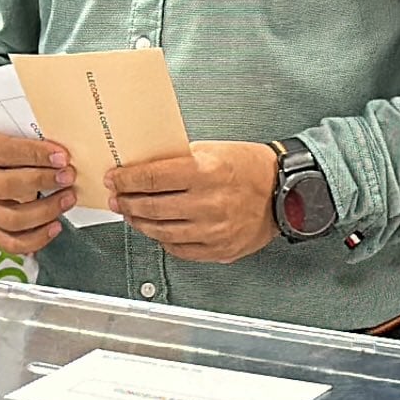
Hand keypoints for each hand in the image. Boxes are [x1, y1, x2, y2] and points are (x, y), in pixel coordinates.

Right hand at [0, 127, 74, 254]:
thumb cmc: (2, 147)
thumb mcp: (11, 131)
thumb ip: (31, 139)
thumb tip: (61, 153)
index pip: (5, 151)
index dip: (37, 155)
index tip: (62, 157)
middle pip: (8, 186)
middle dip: (44, 182)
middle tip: (68, 177)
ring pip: (12, 219)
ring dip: (46, 210)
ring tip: (66, 199)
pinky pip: (11, 242)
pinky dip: (37, 238)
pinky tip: (54, 226)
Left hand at [107, 142, 280, 263]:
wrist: (284, 192)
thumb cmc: (249, 167)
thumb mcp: (214, 150)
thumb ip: (179, 159)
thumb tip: (143, 165)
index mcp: (206, 172)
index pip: (152, 177)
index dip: (126, 178)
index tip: (115, 178)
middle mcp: (209, 203)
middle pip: (151, 206)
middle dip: (127, 202)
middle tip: (117, 198)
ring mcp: (214, 229)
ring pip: (161, 231)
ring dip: (140, 222)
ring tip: (131, 214)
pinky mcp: (219, 249)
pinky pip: (179, 249)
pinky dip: (162, 240)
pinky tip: (156, 230)